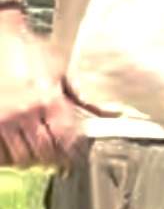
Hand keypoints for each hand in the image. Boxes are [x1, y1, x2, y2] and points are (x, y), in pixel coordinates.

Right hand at [0, 16, 85, 169]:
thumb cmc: (28, 50)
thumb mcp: (59, 68)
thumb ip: (80, 95)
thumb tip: (109, 113)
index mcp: (47, 99)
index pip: (65, 139)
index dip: (71, 153)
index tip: (73, 157)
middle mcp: (25, 112)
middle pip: (43, 152)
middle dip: (50, 158)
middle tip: (53, 157)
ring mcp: (3, 120)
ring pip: (20, 157)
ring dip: (28, 158)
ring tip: (32, 151)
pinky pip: (1, 154)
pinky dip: (7, 155)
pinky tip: (12, 147)